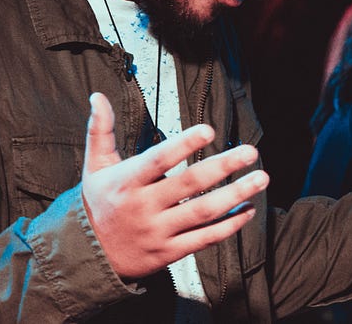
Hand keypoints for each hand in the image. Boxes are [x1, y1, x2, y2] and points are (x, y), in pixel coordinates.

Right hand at [81, 92, 266, 278]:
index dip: (184, 145)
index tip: (210, 129)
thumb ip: (100, 130)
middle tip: (251, 151)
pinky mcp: (169, 253)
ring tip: (261, 178)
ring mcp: (158, 232)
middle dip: (223, 166)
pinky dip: (229, 226)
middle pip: (189, 185)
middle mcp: (144, 207)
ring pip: (203, 212)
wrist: (90, 256)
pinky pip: (204, 239)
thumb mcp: (95, 165)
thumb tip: (98, 96)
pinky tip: (248, 210)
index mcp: (127, 182)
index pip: (158, 160)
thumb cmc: (98, 202)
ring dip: (236, 195)